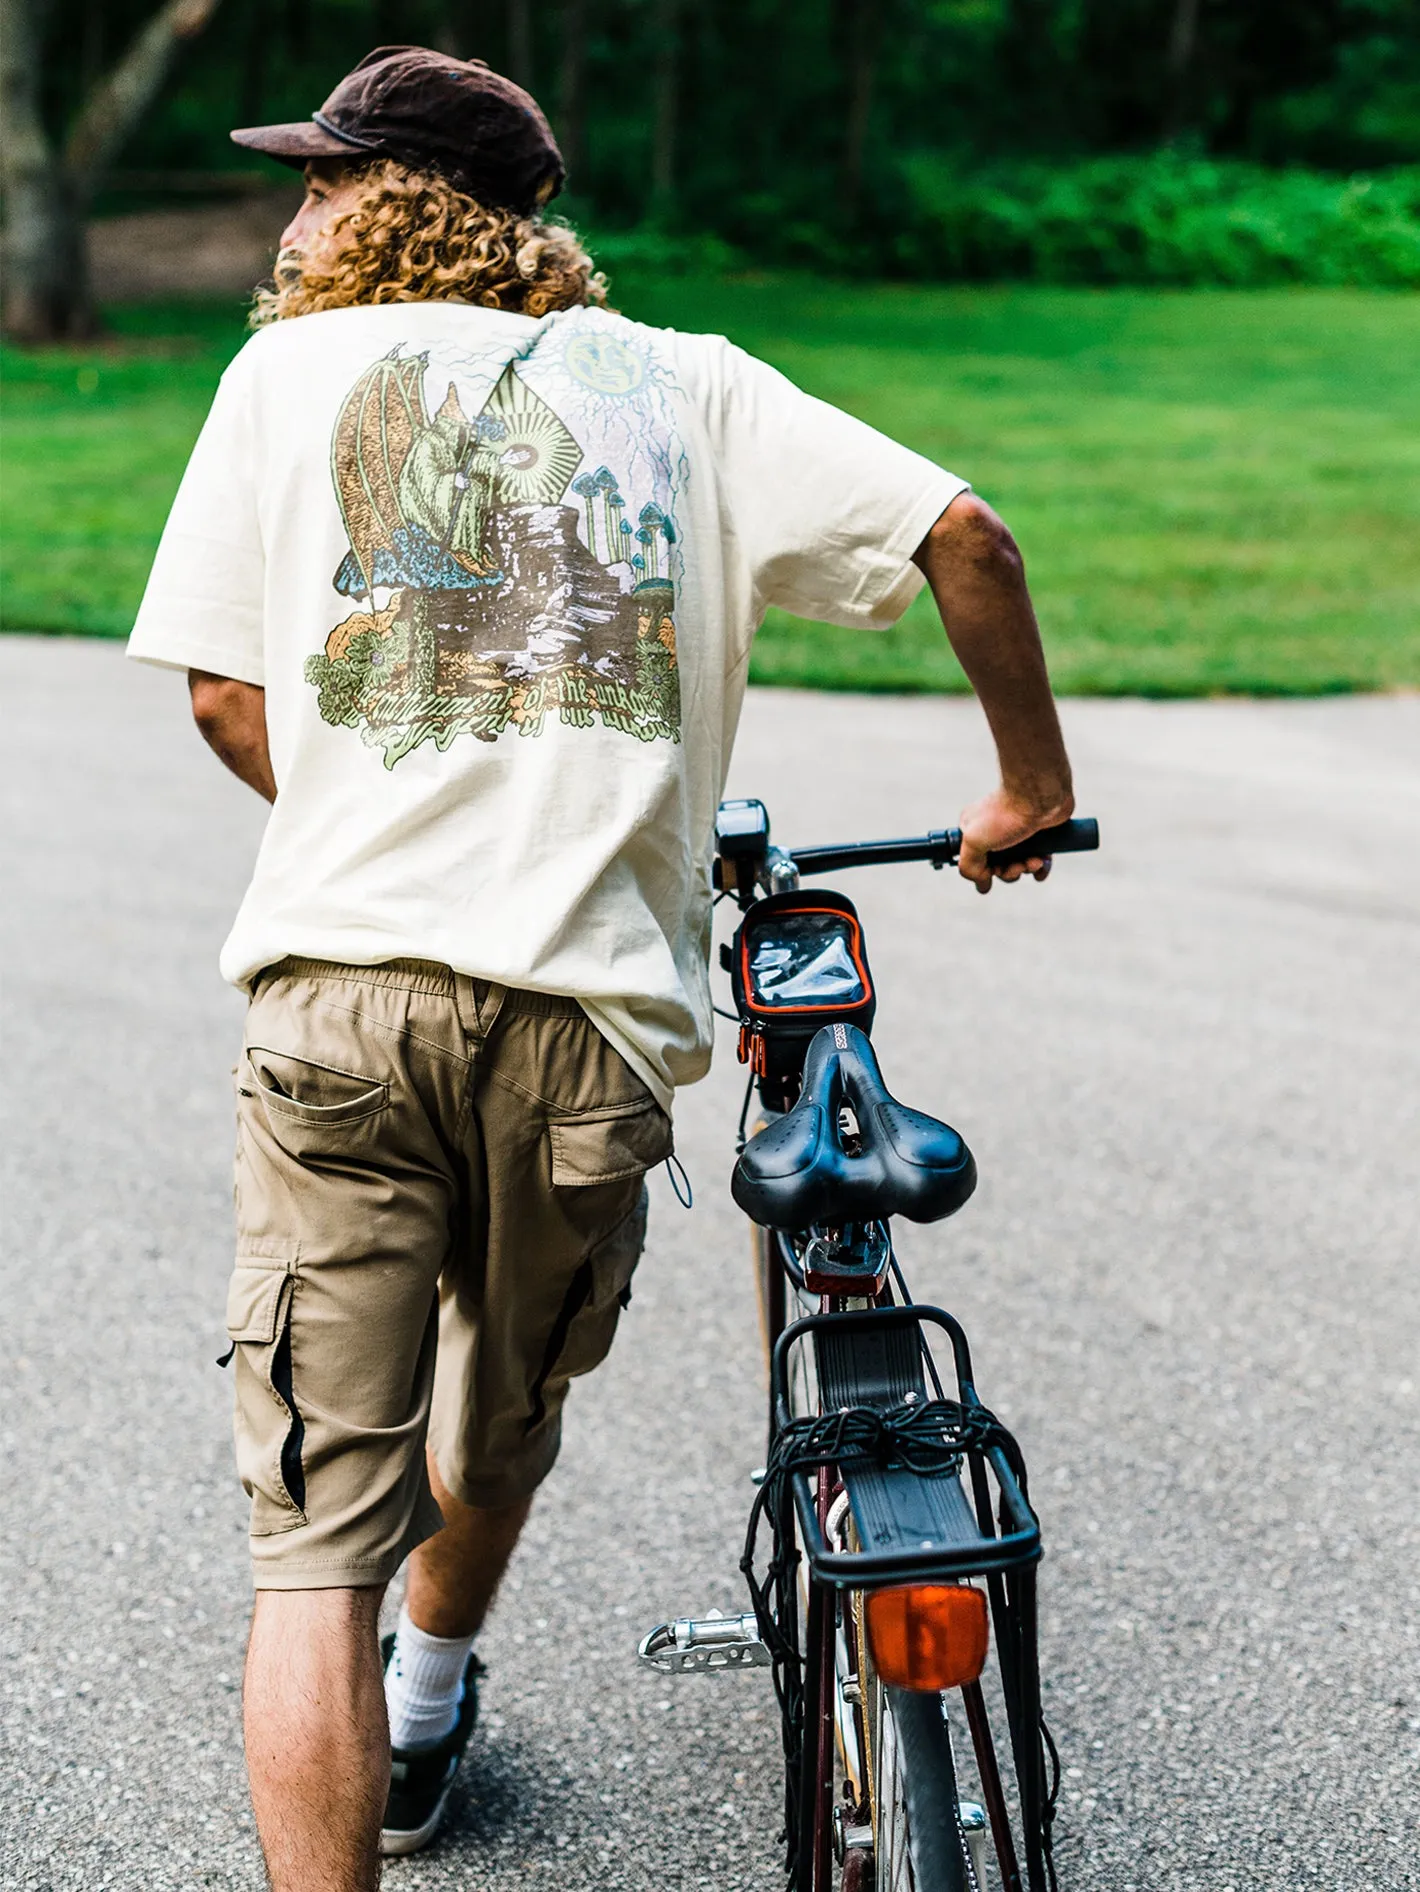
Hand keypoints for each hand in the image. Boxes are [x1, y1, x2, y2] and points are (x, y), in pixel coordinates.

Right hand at [957, 784, 1073, 894]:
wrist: (1040, 797)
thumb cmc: (1005, 814)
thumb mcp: (974, 842)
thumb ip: (968, 866)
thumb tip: (981, 882)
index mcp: (973, 831)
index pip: (973, 863)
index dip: (984, 873)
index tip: (993, 872)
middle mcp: (993, 832)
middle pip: (997, 868)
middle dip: (1009, 872)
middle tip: (1017, 865)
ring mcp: (1016, 835)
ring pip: (1018, 866)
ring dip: (1026, 869)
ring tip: (1034, 861)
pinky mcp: (1037, 836)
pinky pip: (1037, 860)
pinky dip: (1040, 867)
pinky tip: (1042, 864)